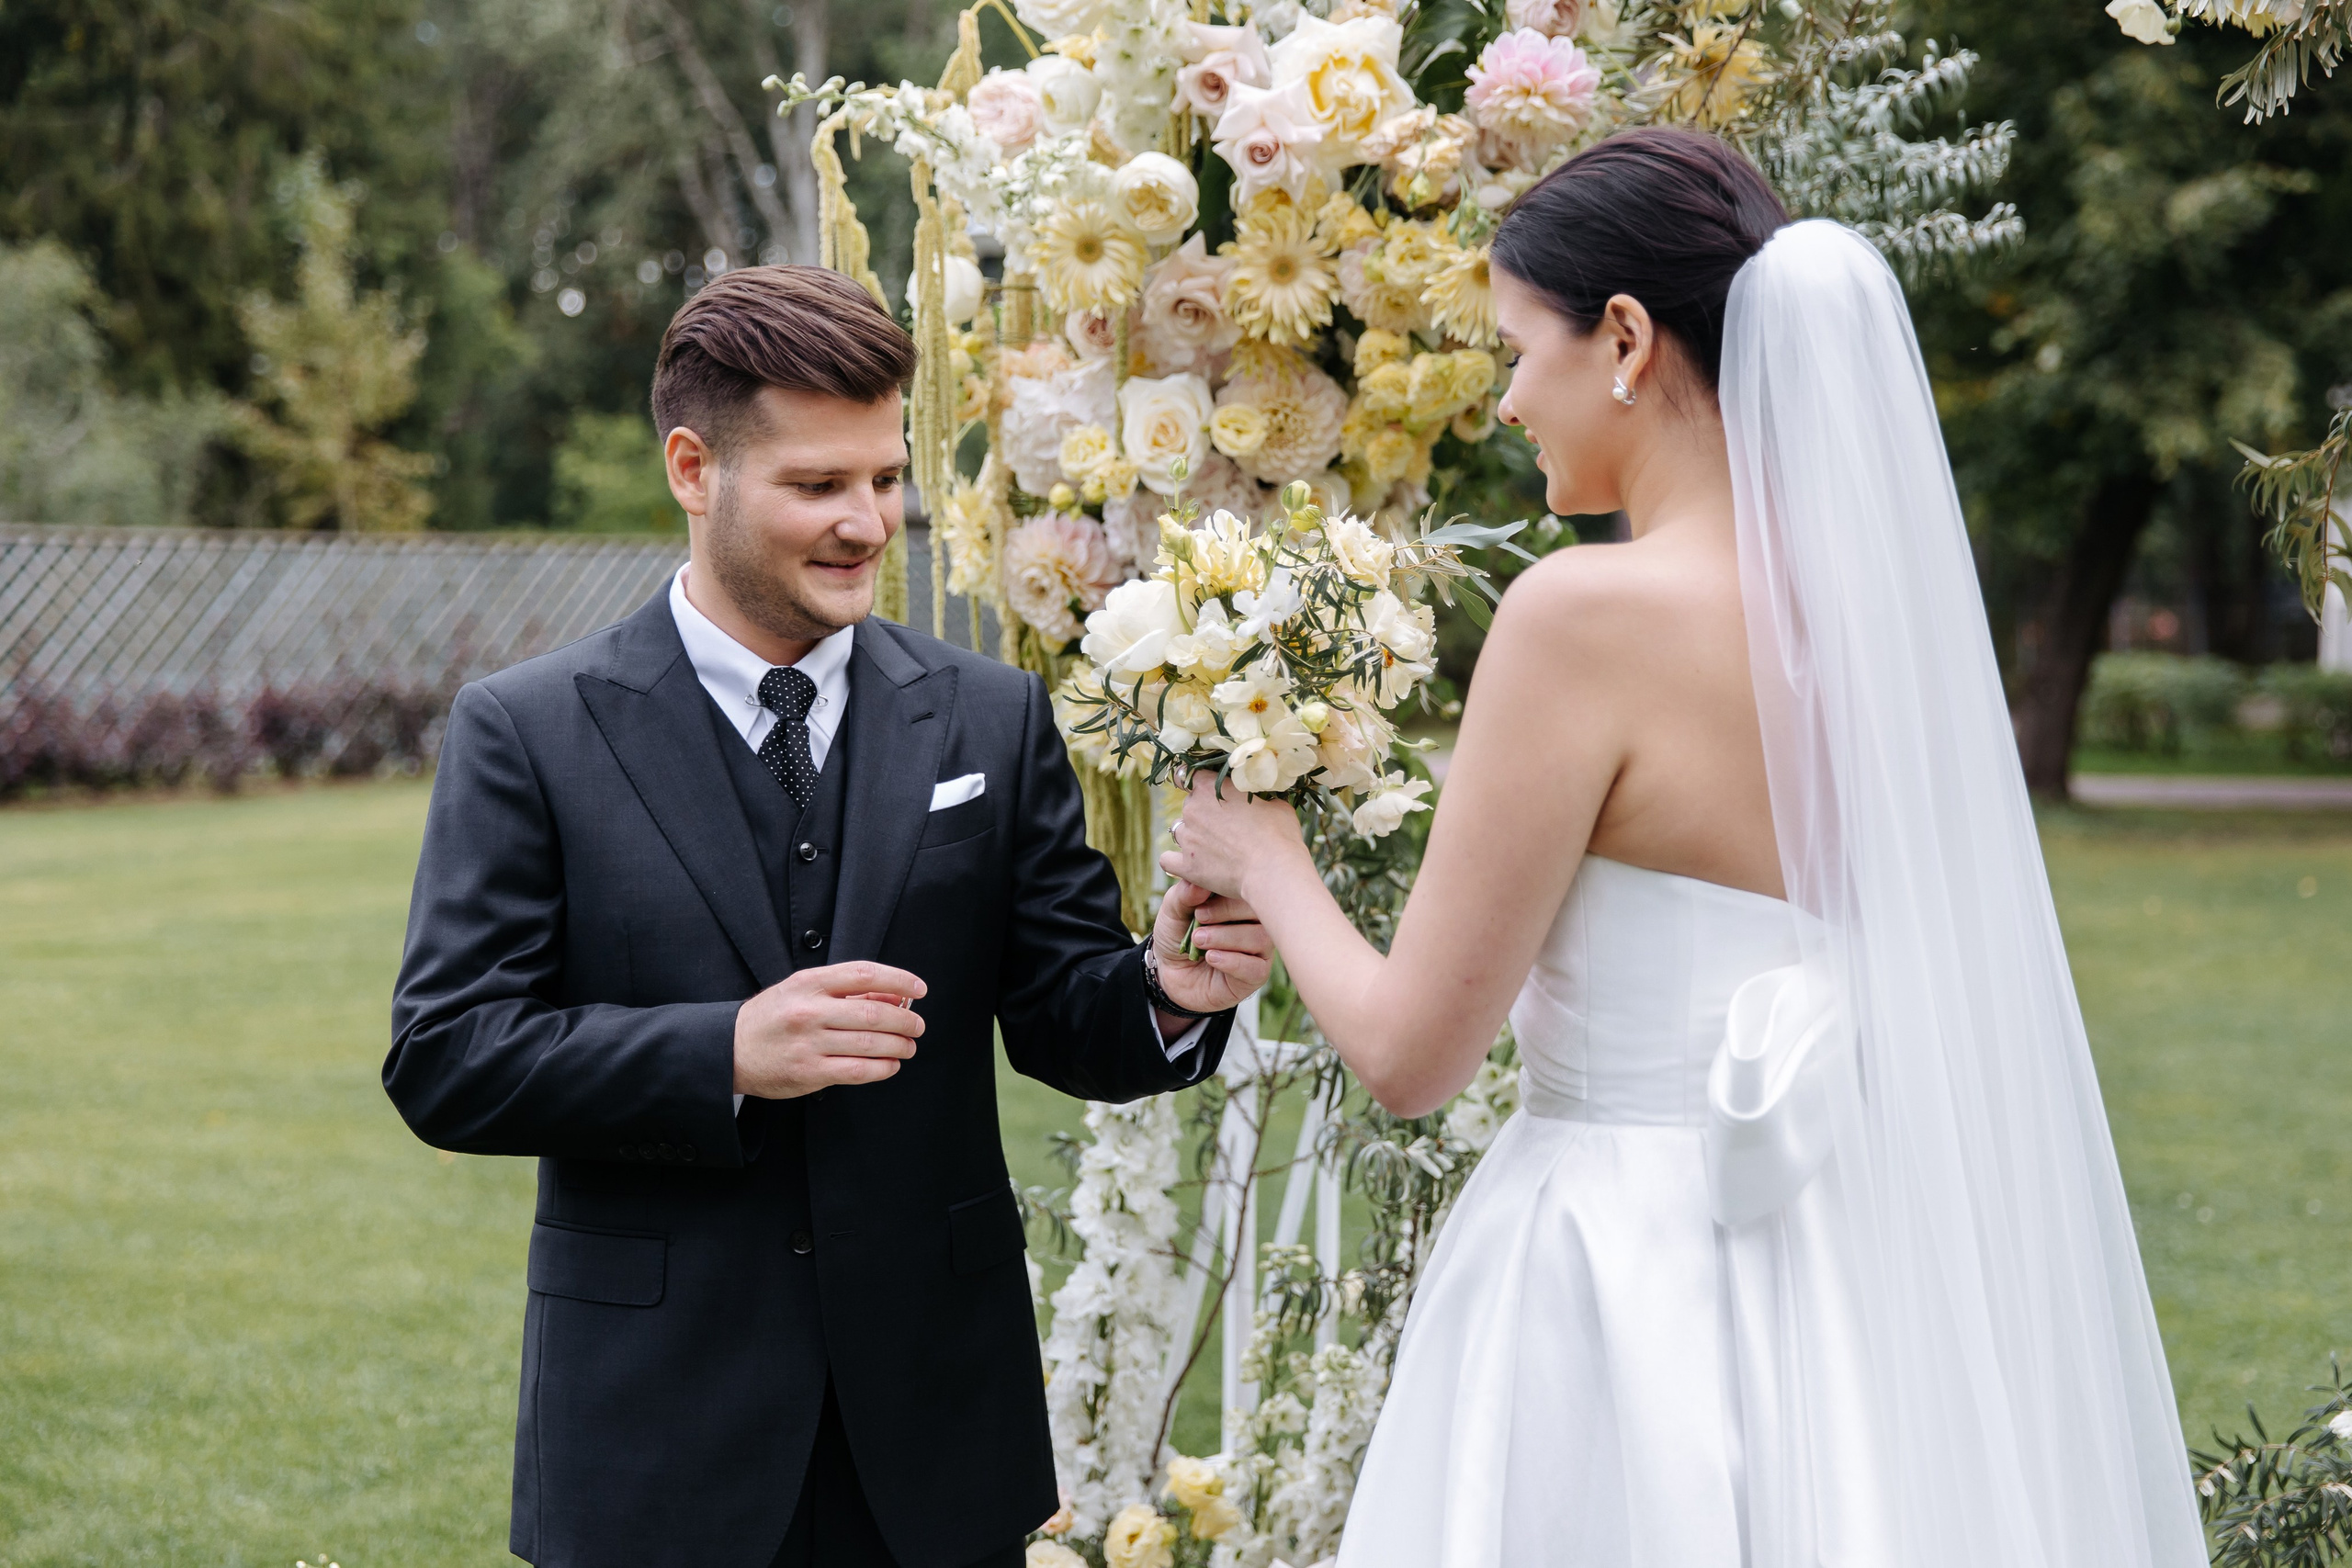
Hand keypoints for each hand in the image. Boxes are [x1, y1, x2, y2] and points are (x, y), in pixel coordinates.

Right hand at [733, 962, 927, 1098]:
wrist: (729, 1049)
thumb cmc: (772, 1017)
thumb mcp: (803, 991)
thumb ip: (847, 991)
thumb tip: (895, 994)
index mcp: (809, 984)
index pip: (865, 974)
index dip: (899, 979)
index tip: (919, 989)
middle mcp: (809, 1011)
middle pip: (874, 1013)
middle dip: (906, 1020)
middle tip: (917, 1025)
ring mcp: (809, 1044)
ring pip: (870, 1043)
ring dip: (899, 1045)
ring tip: (908, 1046)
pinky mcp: (809, 1073)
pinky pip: (857, 1071)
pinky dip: (882, 1068)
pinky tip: (890, 1065)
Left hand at [1149, 879, 1271, 1017]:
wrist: (1169, 973)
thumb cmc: (1177, 935)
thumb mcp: (1173, 910)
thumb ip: (1184, 895)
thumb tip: (1198, 884)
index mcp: (1242, 901)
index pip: (1251, 887)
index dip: (1228, 891)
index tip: (1201, 901)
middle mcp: (1257, 923)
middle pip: (1261, 911)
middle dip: (1228, 912)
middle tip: (1199, 918)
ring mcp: (1259, 950)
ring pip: (1260, 938)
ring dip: (1226, 937)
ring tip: (1198, 940)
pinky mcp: (1256, 975)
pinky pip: (1256, 968)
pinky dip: (1232, 962)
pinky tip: (1211, 958)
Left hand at [1158, 773, 1310, 903]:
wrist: (1273, 869)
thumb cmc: (1279, 834)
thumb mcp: (1275, 803)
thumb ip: (1257, 797)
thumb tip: (1260, 798)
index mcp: (1211, 787)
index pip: (1189, 774)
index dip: (1199, 782)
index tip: (1207, 790)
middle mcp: (1192, 808)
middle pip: (1188, 804)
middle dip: (1202, 812)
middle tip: (1225, 826)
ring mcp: (1187, 838)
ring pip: (1179, 830)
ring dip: (1192, 835)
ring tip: (1213, 847)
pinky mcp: (1186, 865)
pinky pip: (1167, 860)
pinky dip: (1175, 860)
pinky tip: (1189, 863)